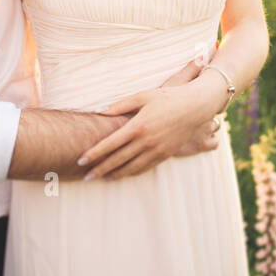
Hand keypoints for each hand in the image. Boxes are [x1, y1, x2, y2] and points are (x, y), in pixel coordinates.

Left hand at [78, 56, 224, 179]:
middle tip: (86, 176)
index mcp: (138, 125)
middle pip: (118, 159)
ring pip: (132, 167)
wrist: (195, 107)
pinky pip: (146, 167)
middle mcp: (146, 141)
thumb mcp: (142, 96)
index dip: (94, 153)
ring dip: (115, 174)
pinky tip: (123, 174)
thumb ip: (120, 105)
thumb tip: (99, 111)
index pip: (111, 144)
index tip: (81, 161)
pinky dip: (132, 172)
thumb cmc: (167, 98)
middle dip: (100, 169)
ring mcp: (157, 149)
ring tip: (102, 178)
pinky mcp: (166, 154)